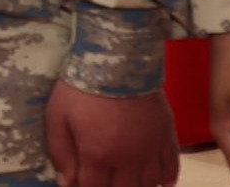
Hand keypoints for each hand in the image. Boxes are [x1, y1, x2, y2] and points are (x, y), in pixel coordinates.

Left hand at [44, 81, 177, 186]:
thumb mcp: (57, 116)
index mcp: (98, 155)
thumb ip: (60, 152)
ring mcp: (150, 148)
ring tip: (128, 179)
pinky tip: (157, 179)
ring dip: (137, 186)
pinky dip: (165, 178)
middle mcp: (127, 159)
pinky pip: (172, 167)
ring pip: (149, 185)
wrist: (117, 56)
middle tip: (104, 177)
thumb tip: (66, 183)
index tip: (81, 181)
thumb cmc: (82, 85)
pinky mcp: (166, 134)